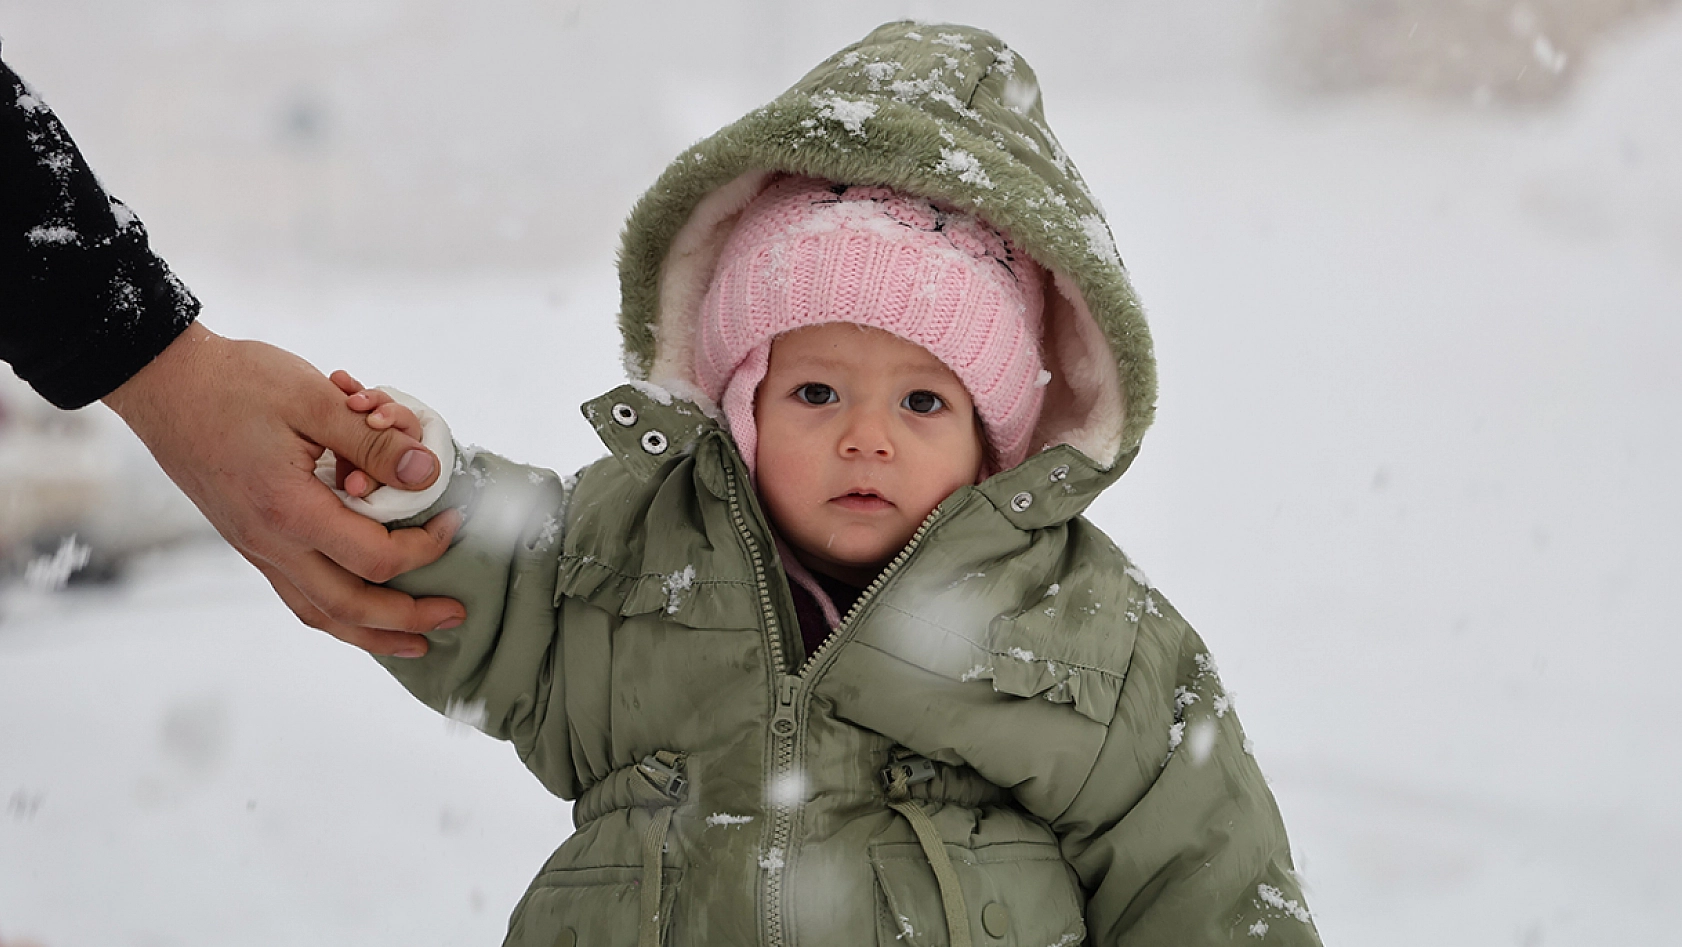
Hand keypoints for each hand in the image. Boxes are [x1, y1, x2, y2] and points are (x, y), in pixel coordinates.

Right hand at [102, 322, 465, 656]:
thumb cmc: (236, 382)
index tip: (453, 520)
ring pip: (318, 612)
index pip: (374, 557)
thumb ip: (373, 441)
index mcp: (289, 510)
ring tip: (416, 640)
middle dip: (408, 619)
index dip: (425, 547)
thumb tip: (427, 475)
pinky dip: (337, 612)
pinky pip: (297, 593)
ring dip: (371, 633)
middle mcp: (269, 542)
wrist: (164, 383)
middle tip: (456, 614)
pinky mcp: (248, 540)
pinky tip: (362, 609)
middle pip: (348, 608)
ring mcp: (254, 547)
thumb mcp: (313, 398)